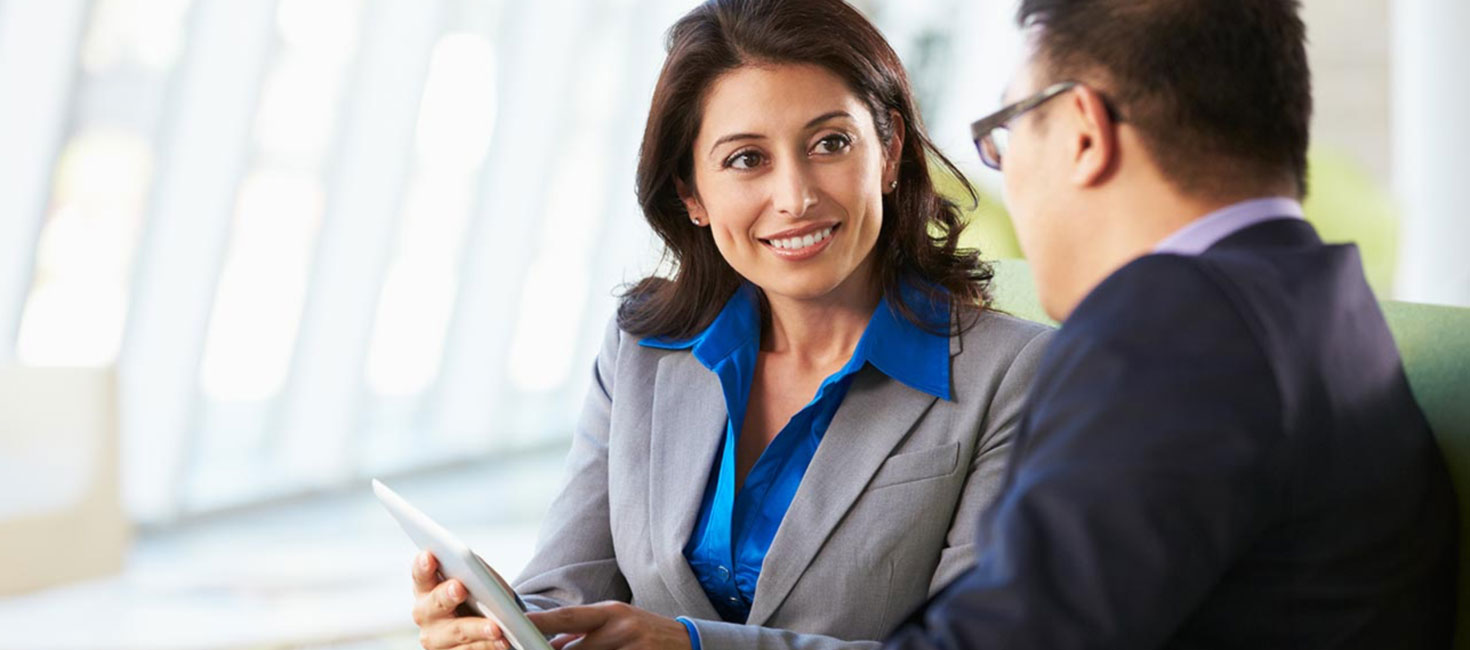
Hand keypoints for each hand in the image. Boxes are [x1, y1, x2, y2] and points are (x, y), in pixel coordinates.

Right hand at [411, 550, 510, 649]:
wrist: (485, 619)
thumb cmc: (477, 591)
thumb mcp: (477, 577)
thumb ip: (475, 571)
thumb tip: (487, 579)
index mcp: (426, 587)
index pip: (421, 574)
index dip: (423, 566)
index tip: (429, 556)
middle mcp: (424, 613)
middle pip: (434, 604)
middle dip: (446, 595)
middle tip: (459, 588)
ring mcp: (436, 638)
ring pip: (457, 632)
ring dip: (477, 629)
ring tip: (495, 627)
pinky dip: (488, 645)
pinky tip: (503, 641)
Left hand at [528, 602, 691, 649]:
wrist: (686, 643)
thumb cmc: (644, 630)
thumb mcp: (616, 622)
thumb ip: (583, 632)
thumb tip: (551, 643)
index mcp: (611, 612)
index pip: (570, 616)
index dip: (542, 621)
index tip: (519, 624)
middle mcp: (622, 629)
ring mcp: (633, 649)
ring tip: (590, 649)